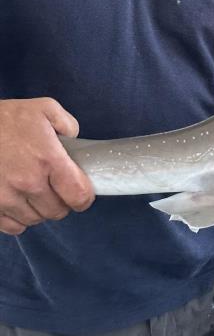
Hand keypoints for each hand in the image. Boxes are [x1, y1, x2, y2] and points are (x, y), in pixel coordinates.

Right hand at [0, 98, 93, 235]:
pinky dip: (19, 218)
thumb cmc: (7, 118)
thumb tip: (77, 144)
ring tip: (33, 191)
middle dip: (61, 202)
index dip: (84, 197)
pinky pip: (13, 226)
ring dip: (39, 210)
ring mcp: (6, 198)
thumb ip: (69, 126)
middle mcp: (28, 183)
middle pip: (58, 212)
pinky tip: (18, 201)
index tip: (81, 193)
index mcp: (48, 159)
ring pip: (36, 219)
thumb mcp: (46, 109)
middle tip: (54, 187)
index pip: (78, 195)